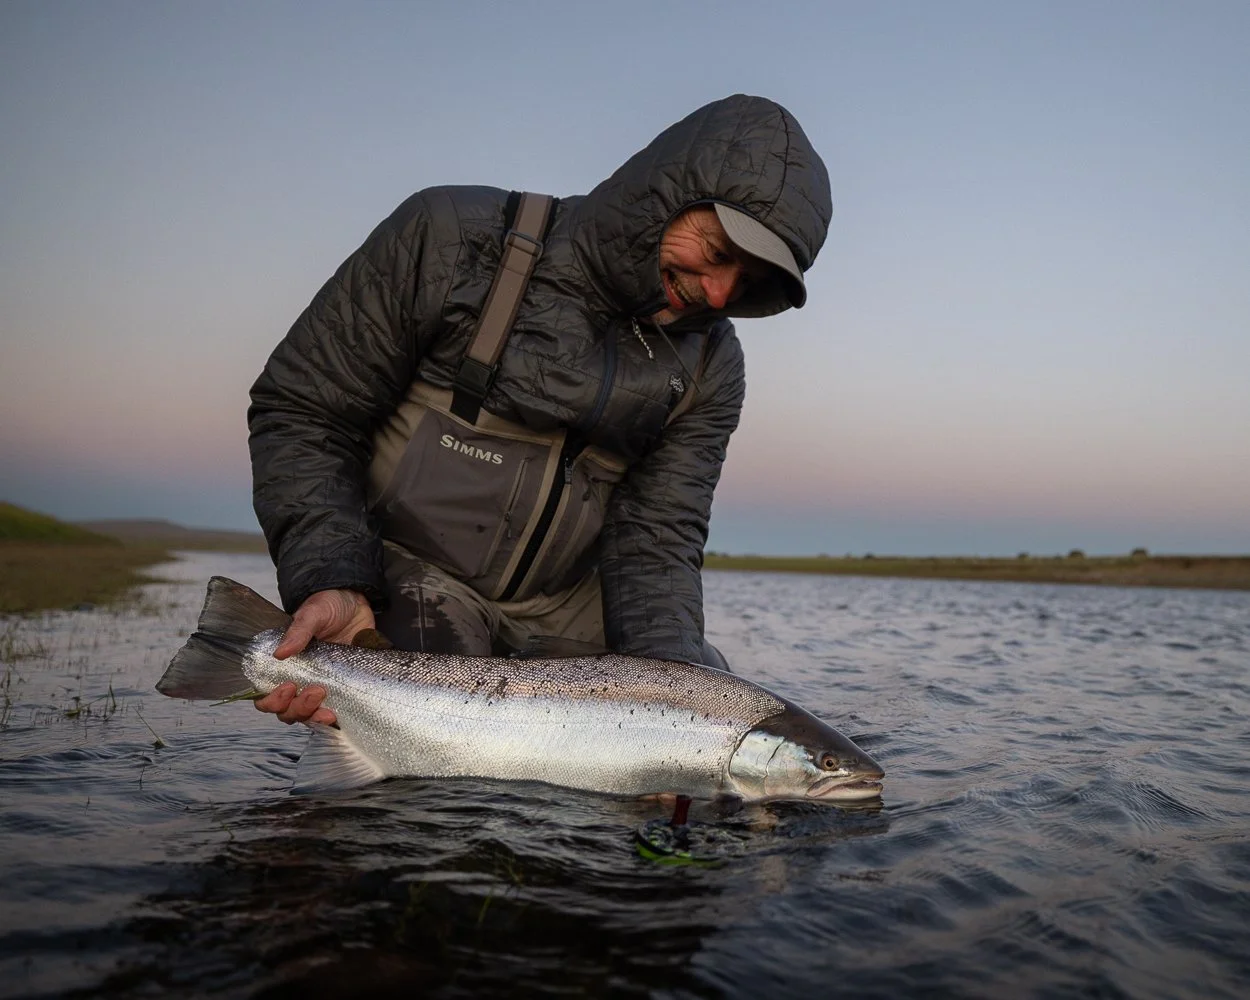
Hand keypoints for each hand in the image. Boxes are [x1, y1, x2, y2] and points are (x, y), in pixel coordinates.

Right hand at [254, 588, 374, 725]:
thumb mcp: (313, 613)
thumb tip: (280, 652)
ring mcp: (322, 686)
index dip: (272, 699)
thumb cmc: (329, 605)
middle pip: (287, 711)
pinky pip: (335, 714)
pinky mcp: (343, 689)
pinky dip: (335, 721)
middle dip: (298, 708)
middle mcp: (300, 680)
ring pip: (309, 716)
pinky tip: (340, 718)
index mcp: (285, 664)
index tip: (288, 687)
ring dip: (315, 717)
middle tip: (315, 691)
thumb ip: (298, 630)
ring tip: (328, 709)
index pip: (266, 694)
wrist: (357, 601)